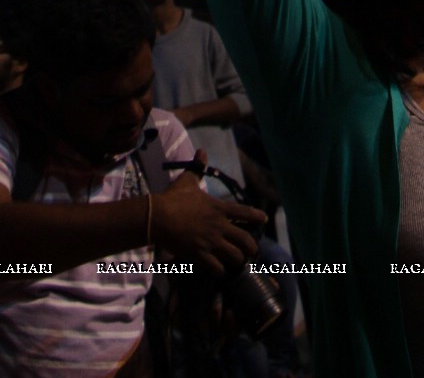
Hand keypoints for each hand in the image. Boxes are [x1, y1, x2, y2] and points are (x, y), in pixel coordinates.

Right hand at [150, 171, 264, 277]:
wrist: (158, 216)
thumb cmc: (173, 197)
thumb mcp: (188, 180)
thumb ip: (197, 167)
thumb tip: (201, 151)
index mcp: (219, 208)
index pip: (245, 212)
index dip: (257, 216)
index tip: (264, 220)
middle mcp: (219, 226)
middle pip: (246, 240)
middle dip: (252, 248)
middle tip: (252, 251)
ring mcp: (210, 241)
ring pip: (235, 257)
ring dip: (238, 261)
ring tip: (237, 263)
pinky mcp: (200, 254)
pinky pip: (217, 269)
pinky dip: (220, 272)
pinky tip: (219, 271)